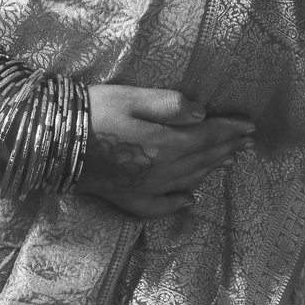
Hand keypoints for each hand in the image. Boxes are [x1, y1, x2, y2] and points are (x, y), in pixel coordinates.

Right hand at [77, 85, 253, 218]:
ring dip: (212, 170)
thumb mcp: (132, 98)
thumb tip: (203, 113)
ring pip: (188, 180)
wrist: (53, 142)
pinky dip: (179, 203)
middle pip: (202, 159)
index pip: (207, 136)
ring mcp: (145, 189)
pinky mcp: (127, 199)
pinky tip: (189, 200)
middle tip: (248, 143)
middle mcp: (161, 171)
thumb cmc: (93, 111)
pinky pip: (160, 206)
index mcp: (165, 144)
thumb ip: (170, 105)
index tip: (251, 126)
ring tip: (230, 161)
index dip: (230, 130)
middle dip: (227, 149)